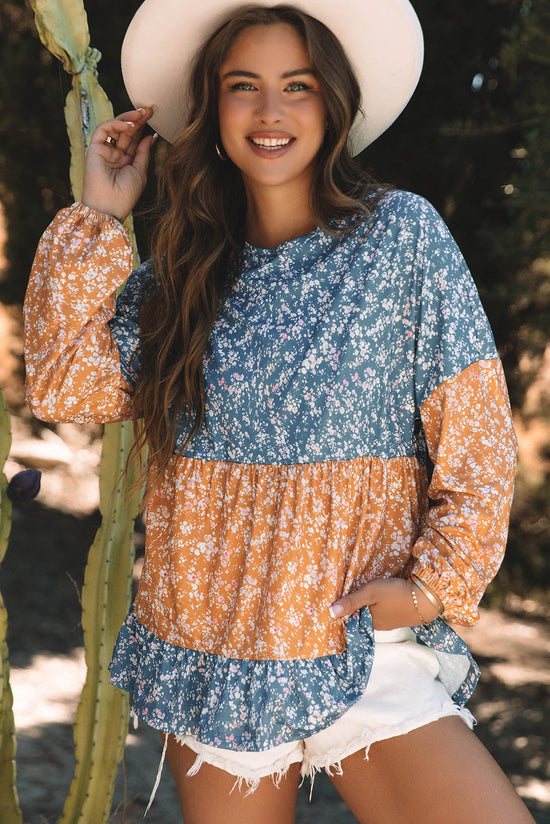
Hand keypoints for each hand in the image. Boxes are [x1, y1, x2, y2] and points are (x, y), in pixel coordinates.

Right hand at [81, 107, 156, 221]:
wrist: (110, 206)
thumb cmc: (125, 194)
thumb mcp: (140, 171)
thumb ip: (143, 152)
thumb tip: (150, 136)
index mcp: (126, 161)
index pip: (134, 139)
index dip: (143, 127)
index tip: (154, 116)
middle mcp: (114, 154)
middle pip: (126, 131)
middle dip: (137, 119)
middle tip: (150, 109)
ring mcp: (104, 151)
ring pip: (114, 127)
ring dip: (128, 118)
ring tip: (141, 113)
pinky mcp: (94, 148)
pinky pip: (103, 130)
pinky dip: (115, 124)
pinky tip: (129, 125)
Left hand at [329, 577, 440, 629]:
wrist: (426, 599)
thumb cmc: (396, 594)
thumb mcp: (371, 593)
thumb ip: (351, 602)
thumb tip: (330, 612)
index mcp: (369, 621)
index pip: (350, 618)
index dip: (344, 610)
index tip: (337, 601)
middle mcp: (378, 626)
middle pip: (361, 617)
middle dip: (354, 609)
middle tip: (347, 595)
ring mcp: (390, 623)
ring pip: (373, 615)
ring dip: (367, 607)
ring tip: (362, 596)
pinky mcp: (400, 617)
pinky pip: (383, 613)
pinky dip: (379, 607)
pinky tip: (380, 599)